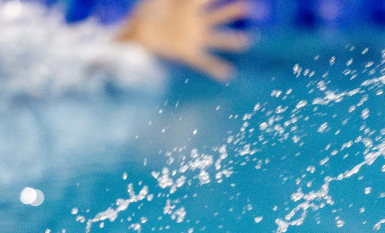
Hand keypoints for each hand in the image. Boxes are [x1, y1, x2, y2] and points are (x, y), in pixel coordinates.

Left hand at [116, 0, 253, 82]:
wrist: (136, 34)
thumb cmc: (142, 15)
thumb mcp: (151, 2)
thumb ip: (155, 2)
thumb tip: (150, 2)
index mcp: (186, 7)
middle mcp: (194, 22)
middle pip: (218, 16)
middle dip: (233, 12)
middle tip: (248, 8)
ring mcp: (193, 38)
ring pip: (217, 38)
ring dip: (231, 40)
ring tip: (246, 40)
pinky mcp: (187, 53)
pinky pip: (203, 62)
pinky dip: (214, 68)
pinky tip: (227, 74)